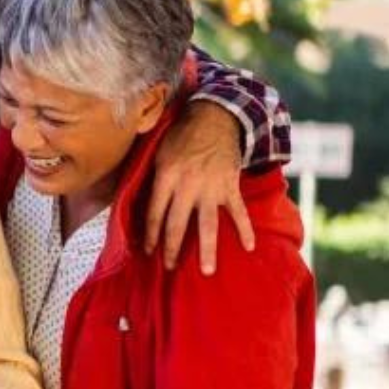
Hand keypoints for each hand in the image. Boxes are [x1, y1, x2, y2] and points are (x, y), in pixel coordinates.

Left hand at [144, 102, 255, 275]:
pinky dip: (245, 229)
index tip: (147, 251)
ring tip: (206, 271)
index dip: (149, 235)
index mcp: (166, 177)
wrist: (216, 118)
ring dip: (207, 249)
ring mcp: (212, 188)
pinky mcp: (230, 186)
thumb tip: (140, 206)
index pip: (154, 213)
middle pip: (177, 224)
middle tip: (169, 268)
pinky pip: (238, 212)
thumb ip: (153, 180)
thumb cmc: (181, 136)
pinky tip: (249, 247)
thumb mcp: (159, 154)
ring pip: (208, 224)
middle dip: (172, 248)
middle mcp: (188, 186)